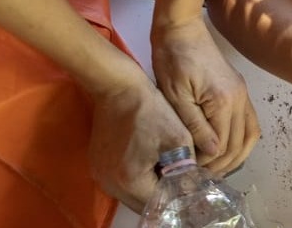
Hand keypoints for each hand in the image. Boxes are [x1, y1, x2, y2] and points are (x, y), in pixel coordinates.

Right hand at [87, 78, 195, 209]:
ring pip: (132, 195)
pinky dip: (137, 180)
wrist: (118, 87)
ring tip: (167, 175)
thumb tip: (194, 190)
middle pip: (143, 204)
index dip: (177, 199)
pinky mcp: (97, 166)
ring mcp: (100, 175)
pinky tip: (150, 166)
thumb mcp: (178, 140)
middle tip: (181, 185)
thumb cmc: (150, 110)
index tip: (190, 190)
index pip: (159, 204)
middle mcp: (111, 184)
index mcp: (130, 181)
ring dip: (150, 189)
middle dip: (164, 197)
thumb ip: (188, 170)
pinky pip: (121, 183)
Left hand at [152, 20, 259, 175]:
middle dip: (220, 165)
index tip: (186, 170)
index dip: (205, 163)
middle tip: (199, 176)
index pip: (220, 146)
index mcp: (223, 101)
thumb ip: (194, 125)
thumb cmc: (172, 60)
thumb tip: (212, 152)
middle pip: (238, 146)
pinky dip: (241, 141)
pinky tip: (225, 149)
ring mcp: (243, 95)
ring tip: (214, 168)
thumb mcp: (175, 96)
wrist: (181, 29)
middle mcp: (239, 100)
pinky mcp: (240, 91)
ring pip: (250, 137)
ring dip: (235, 156)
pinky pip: (249, 123)